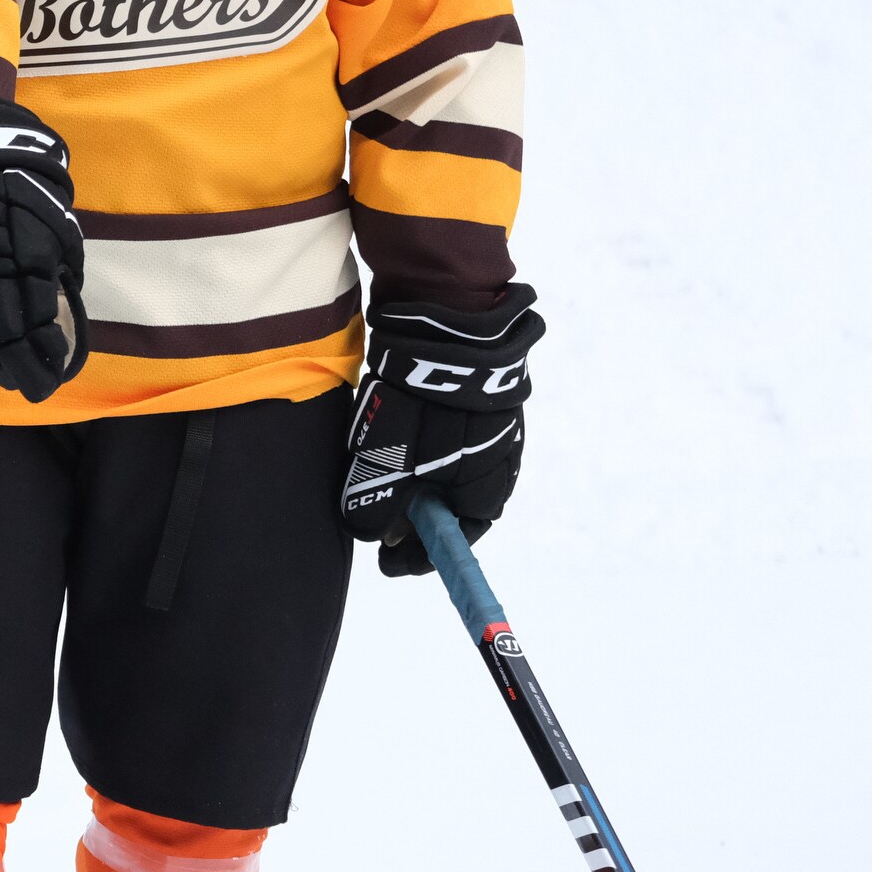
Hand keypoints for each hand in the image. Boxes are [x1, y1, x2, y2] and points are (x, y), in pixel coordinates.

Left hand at [342, 286, 538, 576]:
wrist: (444, 306)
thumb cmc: (422, 388)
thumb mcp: (392, 453)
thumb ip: (381, 500)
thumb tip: (373, 536)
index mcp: (488, 478)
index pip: (459, 535)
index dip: (423, 555)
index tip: (389, 564)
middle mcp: (497, 454)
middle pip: (455, 504)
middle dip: (416, 520)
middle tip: (376, 527)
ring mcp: (488, 420)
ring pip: (448, 469)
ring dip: (414, 482)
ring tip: (376, 483)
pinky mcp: (471, 391)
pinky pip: (444, 435)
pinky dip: (416, 448)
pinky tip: (386, 440)